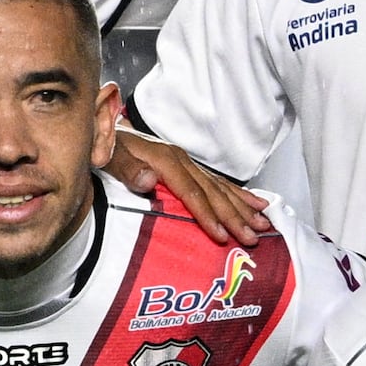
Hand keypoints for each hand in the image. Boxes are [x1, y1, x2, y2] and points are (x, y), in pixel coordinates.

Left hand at [106, 128, 274, 244]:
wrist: (101, 127)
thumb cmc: (104, 146)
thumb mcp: (108, 155)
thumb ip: (126, 168)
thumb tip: (149, 180)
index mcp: (165, 160)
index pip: (191, 193)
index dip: (207, 215)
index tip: (221, 236)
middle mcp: (181, 160)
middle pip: (213, 192)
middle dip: (235, 216)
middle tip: (252, 238)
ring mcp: (186, 162)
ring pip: (221, 187)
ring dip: (243, 207)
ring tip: (264, 223)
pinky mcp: (187, 165)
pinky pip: (218, 181)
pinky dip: (238, 194)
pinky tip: (255, 202)